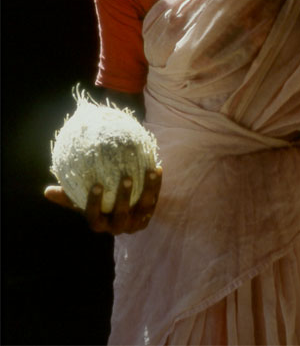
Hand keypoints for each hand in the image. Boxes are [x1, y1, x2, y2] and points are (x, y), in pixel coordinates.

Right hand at [44, 167, 162, 234]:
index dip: (95, 203)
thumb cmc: (97, 202)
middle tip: (127, 177)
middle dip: (124, 198)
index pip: (94, 217)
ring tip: (150, 171)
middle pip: (121, 215)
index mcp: (99, 224)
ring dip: (148, 190)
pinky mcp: (148, 216)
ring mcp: (135, 223)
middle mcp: (118, 228)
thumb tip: (47, 192)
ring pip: (143, 208)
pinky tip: (157, 167)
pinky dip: (157, 185)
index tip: (96, 184)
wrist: (121, 211)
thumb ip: (68, 196)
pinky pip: (154, 200)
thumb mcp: (81, 200)